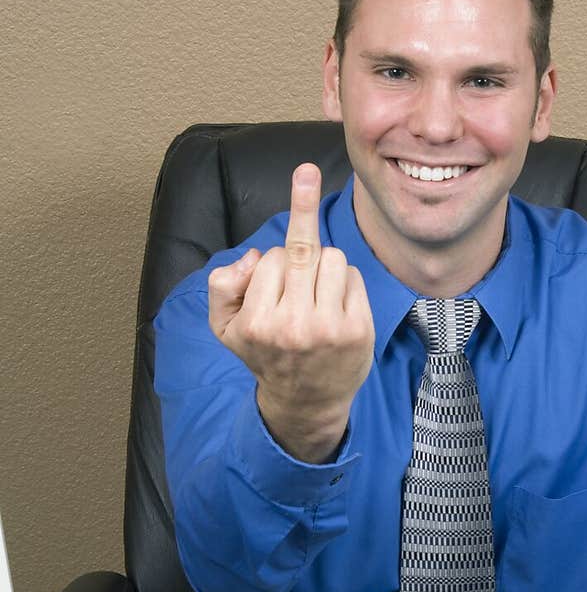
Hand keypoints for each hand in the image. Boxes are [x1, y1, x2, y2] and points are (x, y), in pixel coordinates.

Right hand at [208, 163, 374, 461]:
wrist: (306, 402)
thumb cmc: (265, 354)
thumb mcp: (224, 327)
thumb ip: (222, 285)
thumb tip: (254, 257)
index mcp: (257, 322)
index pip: (273, 258)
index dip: (276, 262)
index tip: (280, 254)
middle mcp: (293, 326)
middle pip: (305, 250)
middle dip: (304, 240)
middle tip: (306, 190)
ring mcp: (328, 329)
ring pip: (333, 258)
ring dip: (326, 266)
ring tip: (317, 293)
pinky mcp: (358, 330)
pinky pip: (354, 276)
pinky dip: (346, 282)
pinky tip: (336, 306)